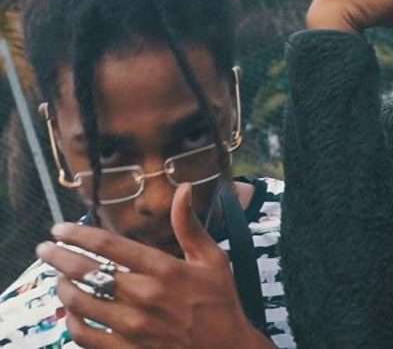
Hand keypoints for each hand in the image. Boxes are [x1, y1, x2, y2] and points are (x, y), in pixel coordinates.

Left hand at [37, 185, 272, 348]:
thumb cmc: (219, 300)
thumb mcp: (211, 257)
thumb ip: (189, 224)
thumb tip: (184, 188)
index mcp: (163, 269)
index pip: (109, 246)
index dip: (79, 234)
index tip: (60, 228)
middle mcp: (143, 296)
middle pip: (88, 273)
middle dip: (59, 257)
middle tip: (44, 248)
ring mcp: (132, 327)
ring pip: (82, 304)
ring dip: (64, 287)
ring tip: (58, 277)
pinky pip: (87, 337)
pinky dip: (72, 322)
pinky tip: (71, 313)